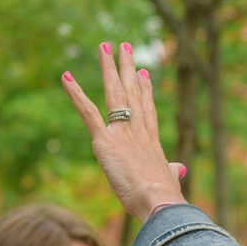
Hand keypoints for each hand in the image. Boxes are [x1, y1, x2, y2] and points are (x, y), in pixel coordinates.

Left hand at [61, 41, 188, 224]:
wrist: (158, 199)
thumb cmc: (165, 196)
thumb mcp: (170, 179)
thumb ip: (173, 171)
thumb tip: (180, 169)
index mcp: (150, 140)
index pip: (147, 109)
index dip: (144, 90)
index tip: (143, 73)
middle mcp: (137, 129)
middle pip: (131, 92)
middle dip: (126, 67)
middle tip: (123, 46)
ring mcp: (121, 131)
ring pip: (113, 92)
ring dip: (107, 68)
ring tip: (104, 46)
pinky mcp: (104, 139)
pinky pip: (87, 112)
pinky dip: (75, 94)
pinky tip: (66, 77)